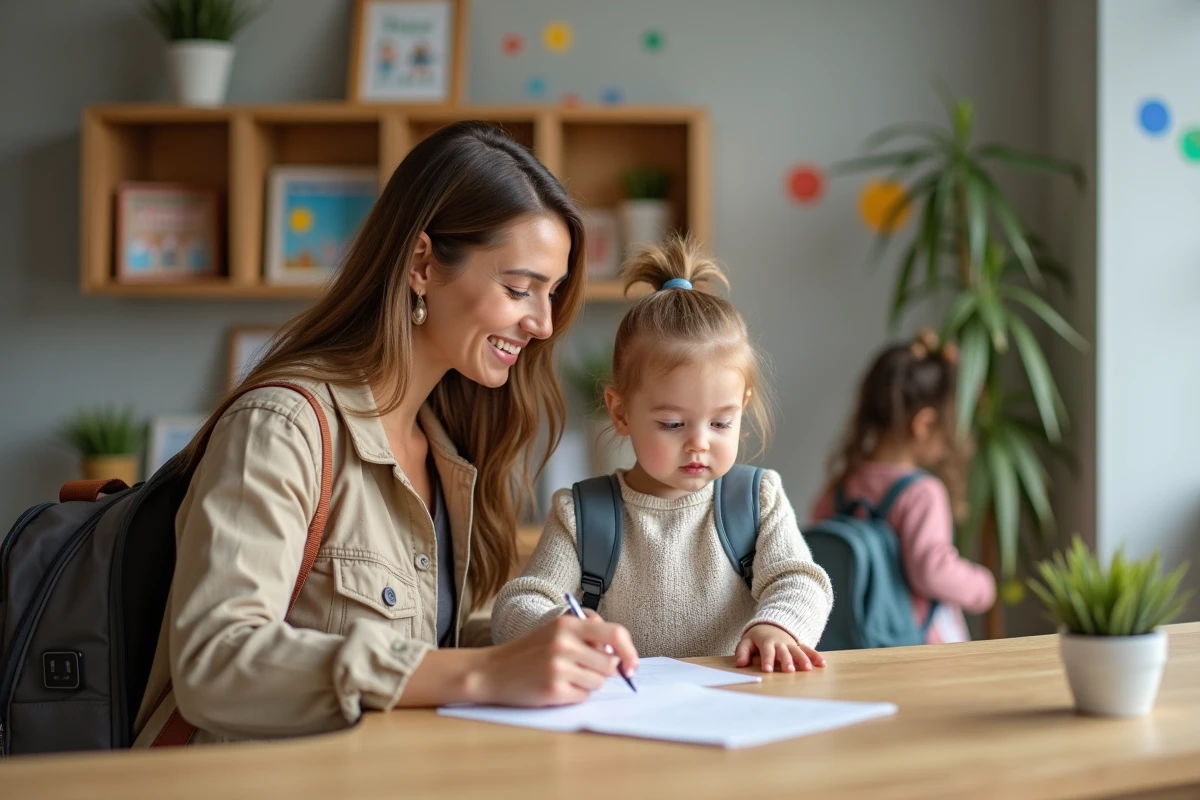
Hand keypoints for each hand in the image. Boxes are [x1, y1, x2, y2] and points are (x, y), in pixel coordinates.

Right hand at [471, 615, 638, 706]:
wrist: (492, 671)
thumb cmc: (528, 652)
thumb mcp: (555, 631)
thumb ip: (587, 635)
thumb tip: (619, 655)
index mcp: (568, 624)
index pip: (615, 633)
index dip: (629, 651)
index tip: (631, 665)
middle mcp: (564, 643)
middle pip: (609, 664)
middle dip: (602, 671)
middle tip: (582, 670)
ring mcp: (559, 667)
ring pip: (598, 683)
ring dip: (587, 684)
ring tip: (564, 677)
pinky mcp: (554, 690)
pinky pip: (583, 697)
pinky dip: (574, 696)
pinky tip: (555, 688)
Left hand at [735, 624, 825, 672]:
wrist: (771, 624)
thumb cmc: (757, 637)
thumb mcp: (746, 641)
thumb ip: (742, 652)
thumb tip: (740, 664)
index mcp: (766, 642)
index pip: (766, 651)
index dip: (767, 660)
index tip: (767, 670)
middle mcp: (780, 643)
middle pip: (784, 652)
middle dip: (787, 661)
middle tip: (789, 670)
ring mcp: (791, 644)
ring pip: (798, 651)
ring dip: (803, 659)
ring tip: (807, 669)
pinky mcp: (799, 645)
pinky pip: (808, 649)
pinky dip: (815, 656)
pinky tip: (822, 664)